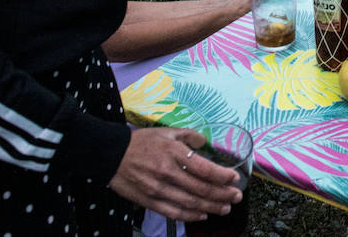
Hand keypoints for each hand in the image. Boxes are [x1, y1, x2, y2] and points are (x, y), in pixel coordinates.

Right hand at [109, 128, 242, 222]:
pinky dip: (190, 216)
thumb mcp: (166, 131)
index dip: (222, 176)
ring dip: (211, 207)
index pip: (204, 168)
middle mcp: (168, 172)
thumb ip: (189, 135)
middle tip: (236, 197)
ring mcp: (158, 189)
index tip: (235, 178)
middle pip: (201, 188)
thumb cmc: (140, 142)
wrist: (111, 155)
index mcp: (174, 152)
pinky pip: (174, 212)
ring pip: (190, 203)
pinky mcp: (150, 201)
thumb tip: (205, 142)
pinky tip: (202, 215)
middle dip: (222, 194)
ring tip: (225, 208)